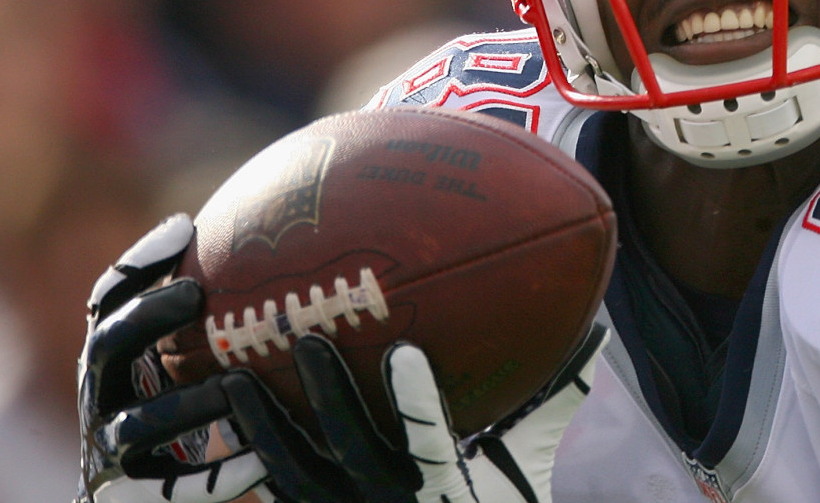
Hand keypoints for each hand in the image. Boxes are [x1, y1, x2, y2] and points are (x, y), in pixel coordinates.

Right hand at [77, 213, 270, 502]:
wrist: (164, 502)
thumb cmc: (204, 411)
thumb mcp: (201, 357)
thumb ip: (227, 311)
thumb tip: (284, 234)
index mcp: (113, 360)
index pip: (108, 302)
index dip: (138, 264)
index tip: (186, 227)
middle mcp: (101, 400)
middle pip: (105, 348)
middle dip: (146, 318)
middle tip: (197, 293)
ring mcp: (111, 454)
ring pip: (137, 426)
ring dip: (184, 404)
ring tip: (233, 386)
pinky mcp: (132, 499)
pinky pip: (173, 491)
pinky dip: (214, 477)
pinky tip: (262, 462)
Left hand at [225, 324, 607, 502]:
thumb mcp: (525, 470)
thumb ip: (549, 407)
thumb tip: (592, 333)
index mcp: (446, 493)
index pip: (431, 444)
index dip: (416, 401)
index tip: (403, 349)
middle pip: (353, 451)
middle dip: (328, 397)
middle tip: (306, 339)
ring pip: (297, 475)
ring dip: (267, 425)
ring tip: (236, 376)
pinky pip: (280, 492)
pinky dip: (250, 455)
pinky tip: (227, 414)